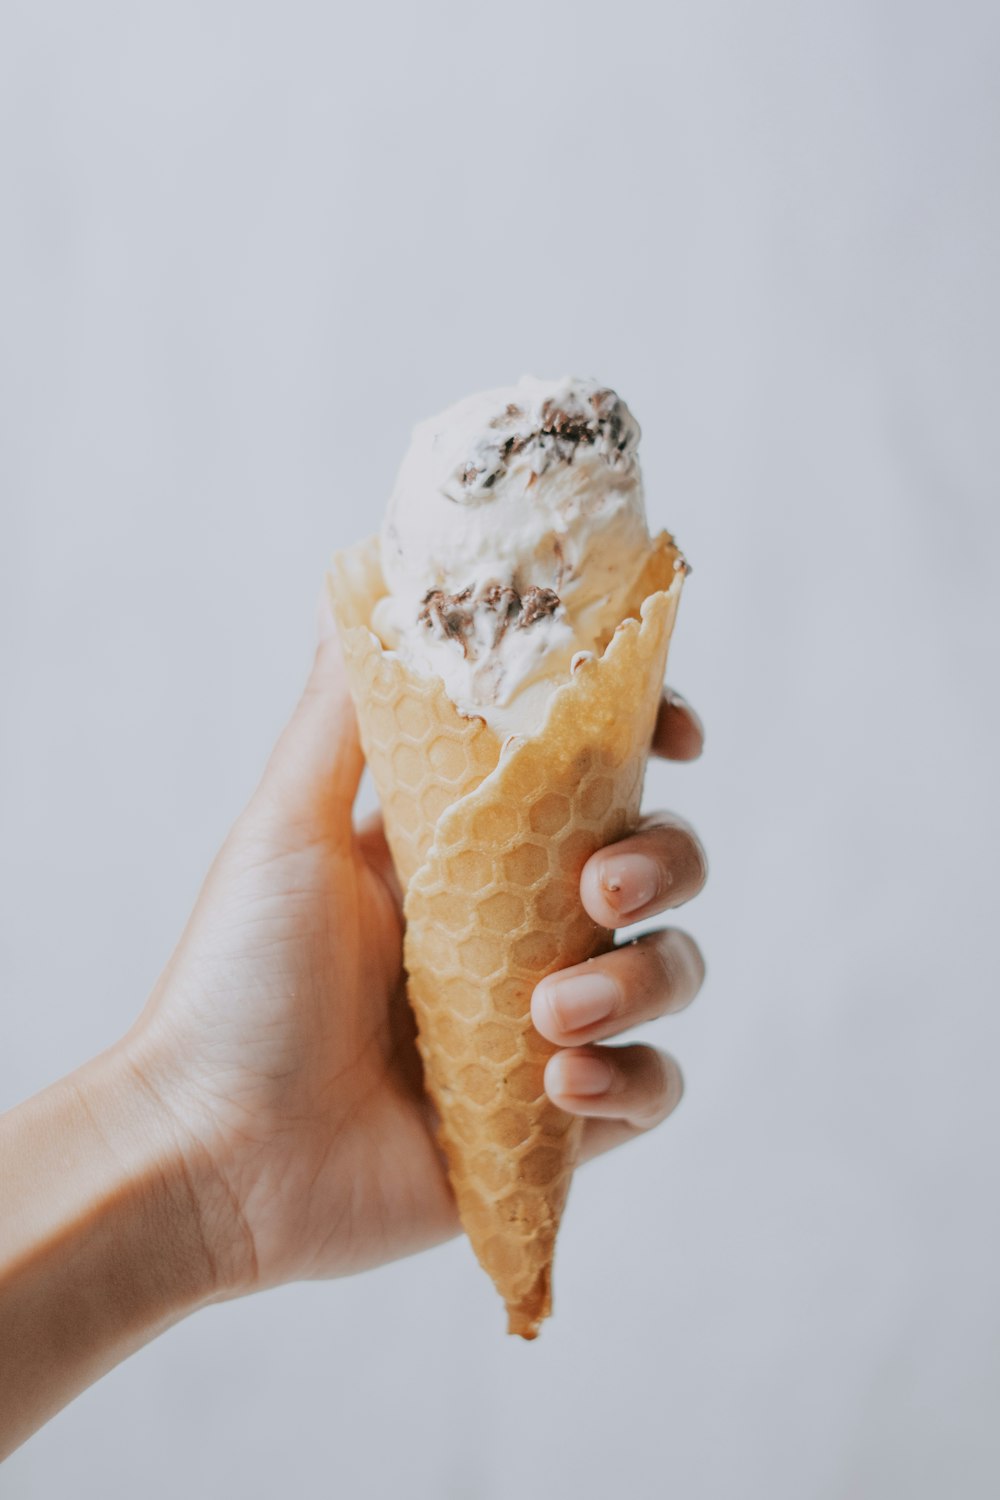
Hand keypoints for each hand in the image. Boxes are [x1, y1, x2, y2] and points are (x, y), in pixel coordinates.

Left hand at [124, 608, 707, 1297]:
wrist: (214, 1151)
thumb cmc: (239, 980)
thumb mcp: (290, 827)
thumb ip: (344, 714)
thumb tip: (360, 580)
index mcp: (470, 851)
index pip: (592, 778)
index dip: (647, 745)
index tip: (676, 735)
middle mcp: (519, 928)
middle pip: (657, 864)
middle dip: (661, 862)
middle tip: (600, 888)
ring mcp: (543, 1023)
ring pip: (669, 972)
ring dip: (638, 984)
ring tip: (546, 1018)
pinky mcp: (553, 1121)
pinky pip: (651, 1090)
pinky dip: (628, 1081)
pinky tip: (558, 1083)